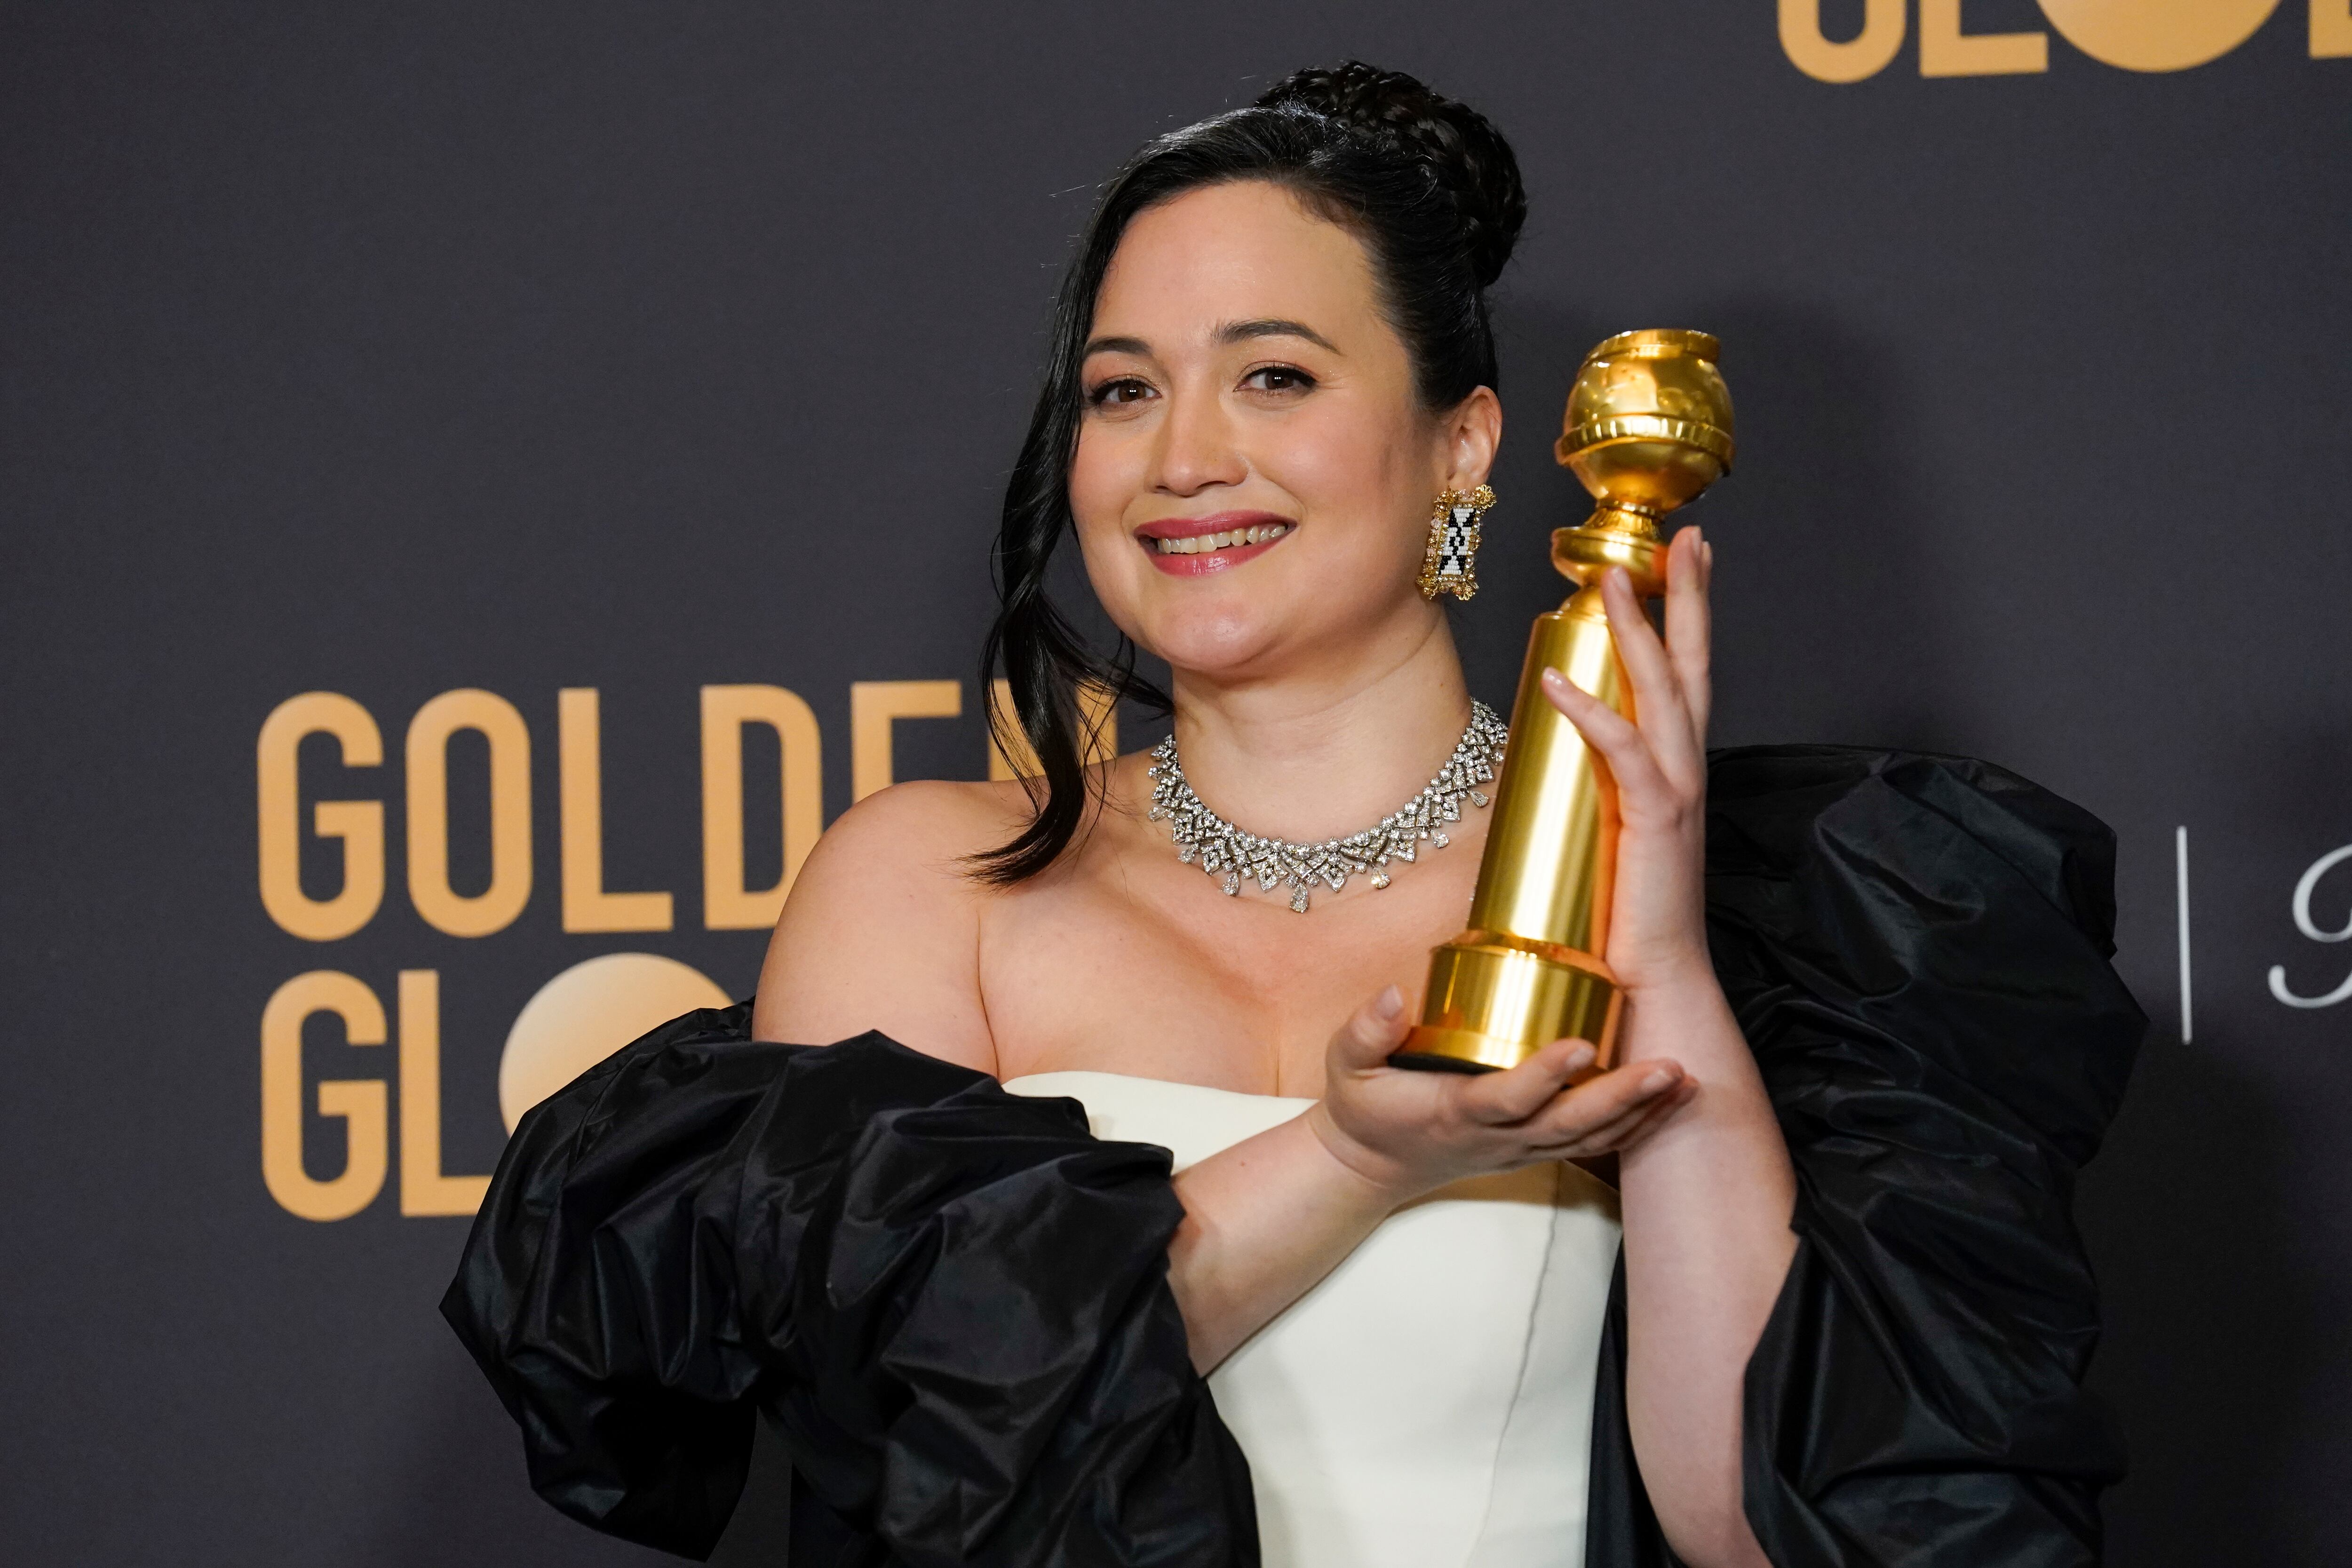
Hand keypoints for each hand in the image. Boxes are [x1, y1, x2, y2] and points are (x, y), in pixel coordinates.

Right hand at [1304, 984, 1695, 1203]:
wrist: (1372, 1166)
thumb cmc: (1364, 1109)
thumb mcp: (1346, 1067)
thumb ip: (1365, 1031)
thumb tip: (1394, 994)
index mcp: (1454, 1113)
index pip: (1505, 1097)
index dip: (1543, 1075)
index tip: (1578, 1044)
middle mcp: (1498, 1137)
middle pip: (1569, 1125)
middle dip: (1622, 1097)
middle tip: (1669, 1067)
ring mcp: (1522, 1149)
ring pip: (1591, 1138)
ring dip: (1643, 1112)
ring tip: (1687, 1078)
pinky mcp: (1535, 1150)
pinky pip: (1594, 1143)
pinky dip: (1637, 1125)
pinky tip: (1673, 1099)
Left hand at [1540, 527, 1714, 993]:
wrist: (1660, 984)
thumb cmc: (1632, 924)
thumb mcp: (1611, 840)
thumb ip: (1599, 795)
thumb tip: (1558, 761)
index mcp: (1677, 775)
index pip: (1685, 682)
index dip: (1687, 620)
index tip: (1685, 562)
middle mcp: (1686, 773)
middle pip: (1691, 668)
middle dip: (1689, 599)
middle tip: (1686, 539)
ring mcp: (1676, 794)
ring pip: (1663, 693)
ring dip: (1642, 630)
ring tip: (1618, 575)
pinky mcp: (1655, 822)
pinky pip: (1622, 752)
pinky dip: (1591, 712)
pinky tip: (1558, 680)